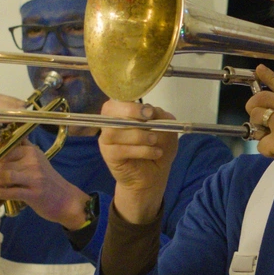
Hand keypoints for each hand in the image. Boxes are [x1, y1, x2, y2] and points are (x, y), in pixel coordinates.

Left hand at [0, 143, 88, 228]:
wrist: (67, 201)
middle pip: (2, 162)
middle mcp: (33, 161)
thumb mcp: (38, 162)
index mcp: (31, 151)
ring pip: (4, 176)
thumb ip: (22, 152)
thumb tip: (1, 144)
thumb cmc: (48, 183)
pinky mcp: (34, 193)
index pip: (5, 148)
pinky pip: (11, 191)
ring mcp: (34, 177)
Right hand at [99, 100, 177, 224]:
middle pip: (110, 111)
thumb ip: (161, 116)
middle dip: (132, 113)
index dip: (131, 102)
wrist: (153, 175)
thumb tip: (152, 111)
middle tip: (150, 120)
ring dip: (140, 135)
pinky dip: (142, 150)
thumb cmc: (158, 147)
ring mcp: (106, 139)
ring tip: (155, 141)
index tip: (149, 111)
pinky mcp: (108, 155)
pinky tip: (155, 153)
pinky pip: (121, 149)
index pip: (116, 99)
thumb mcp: (166, 129)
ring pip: (116, 131)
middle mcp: (110, 123)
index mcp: (122, 112)